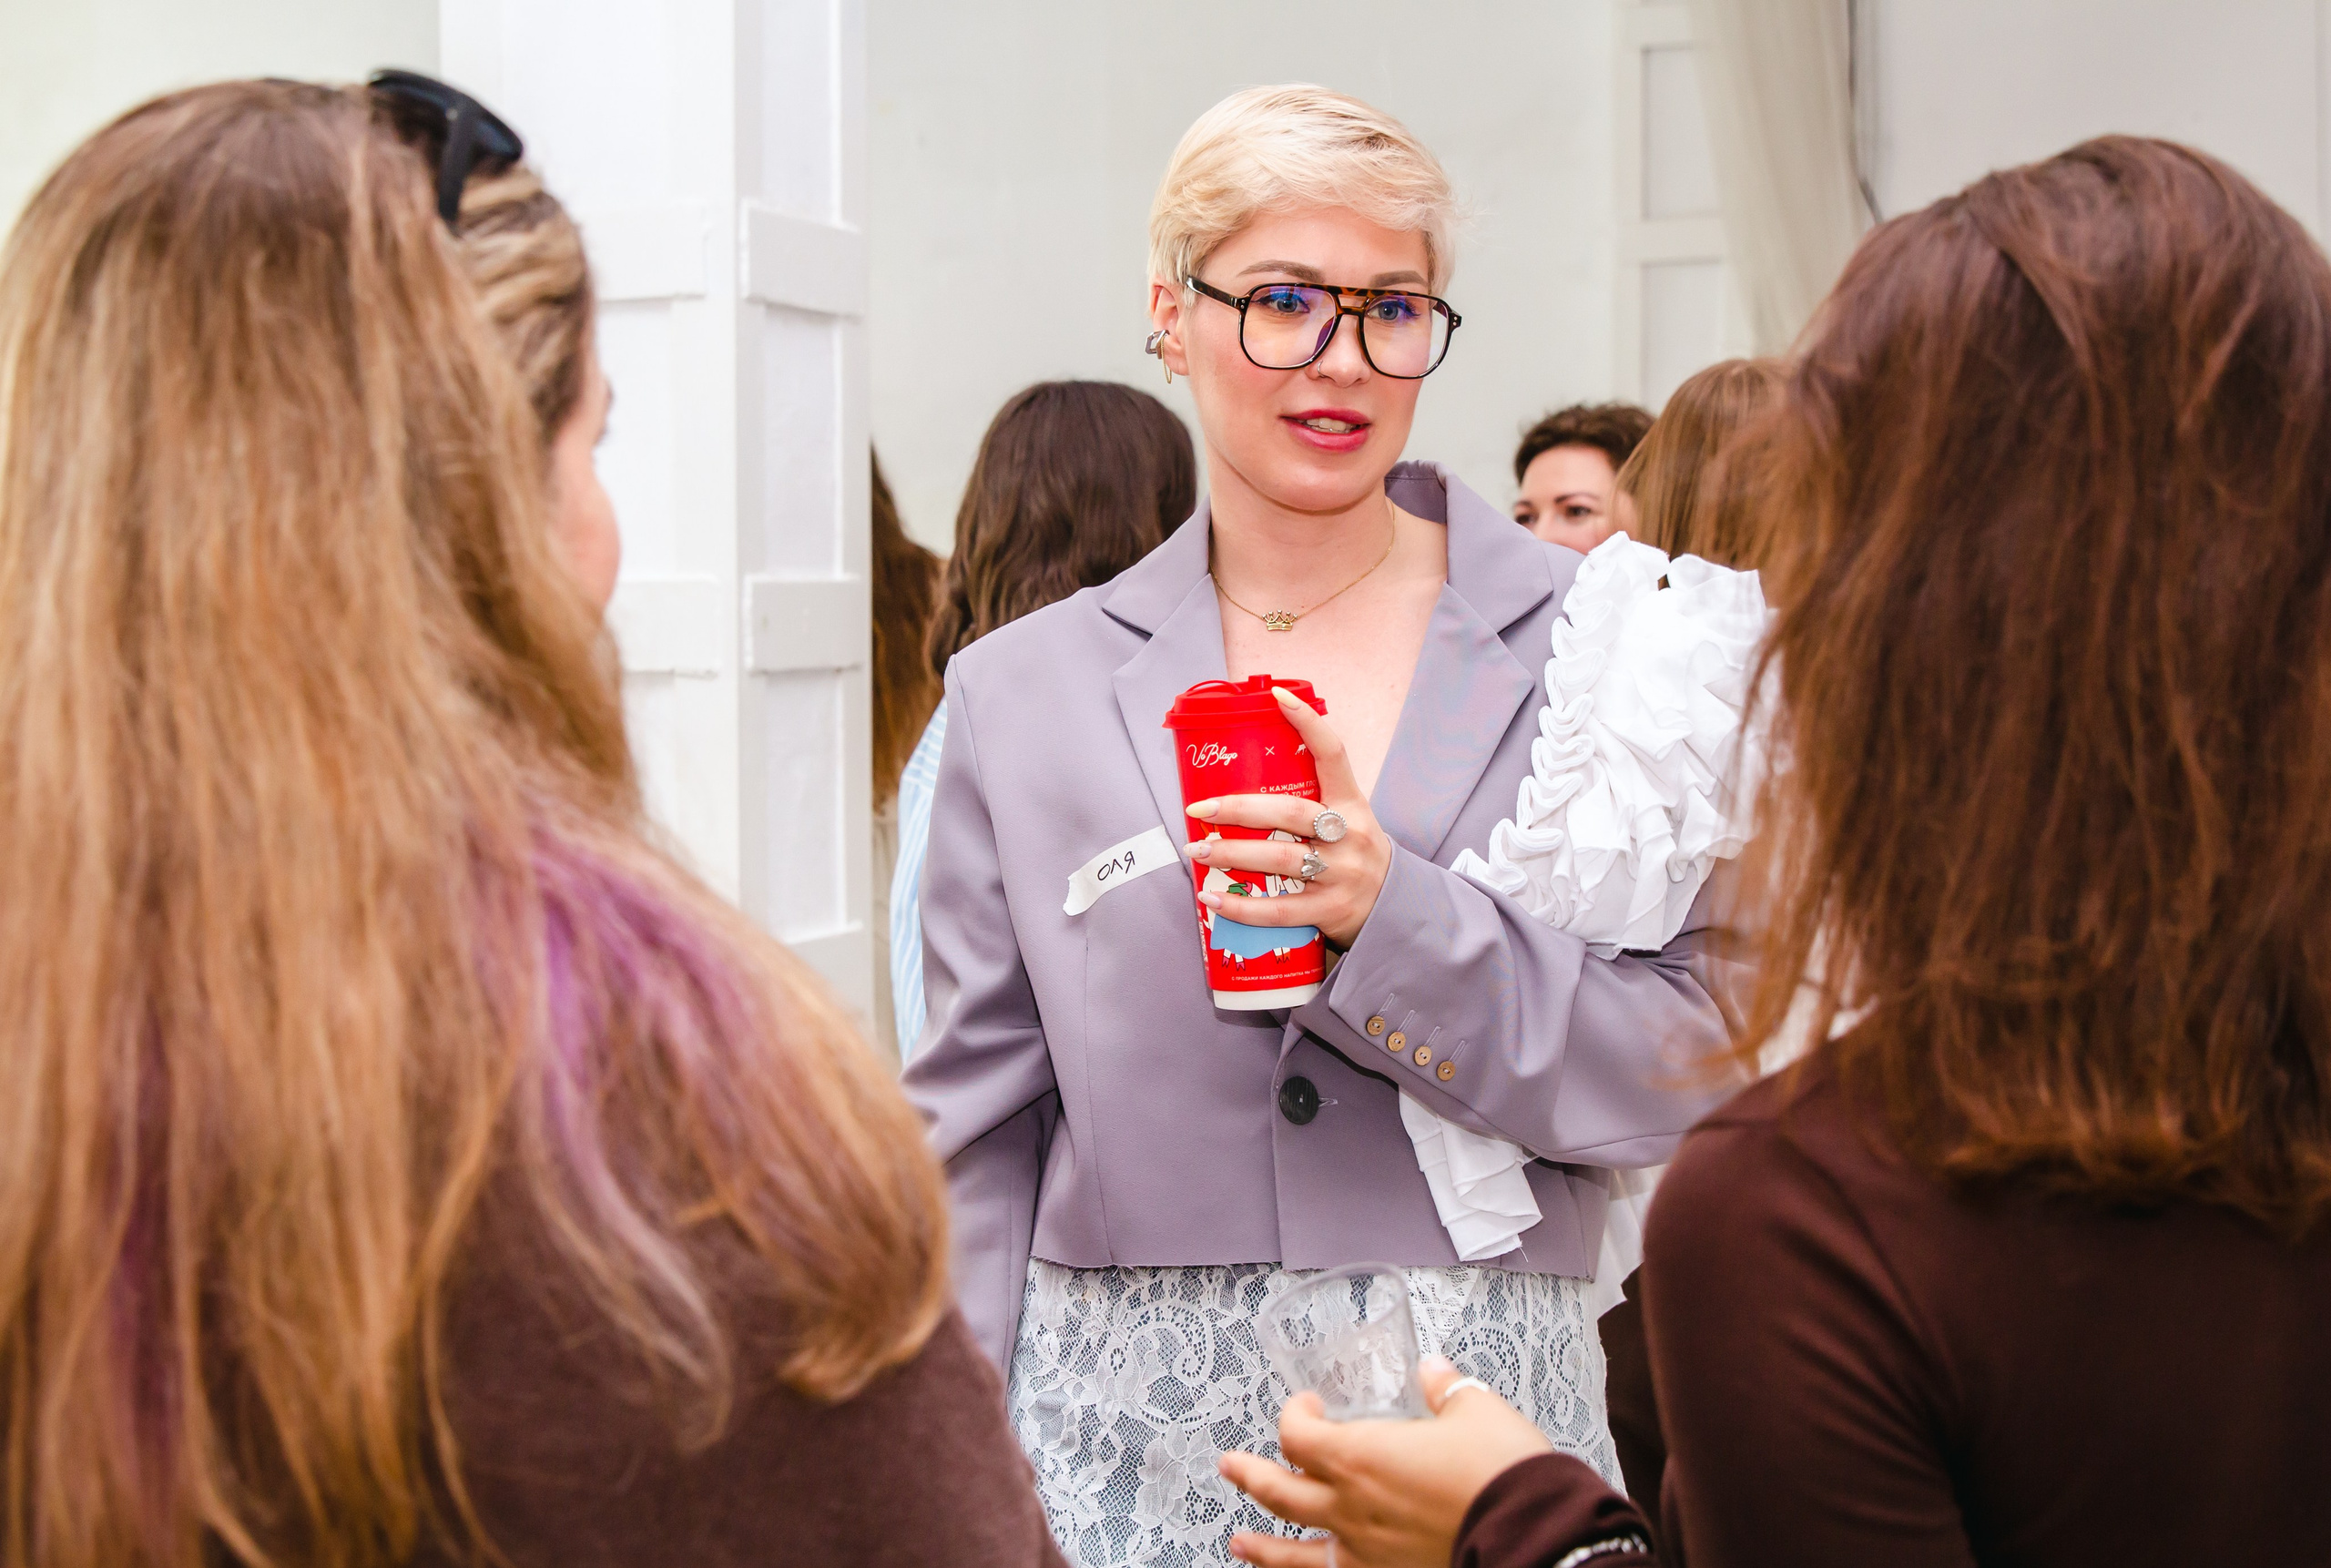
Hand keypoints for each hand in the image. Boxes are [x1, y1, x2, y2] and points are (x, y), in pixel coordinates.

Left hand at [1186, 687, 1393, 949]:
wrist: (1395, 908)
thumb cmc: (1355, 855)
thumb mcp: (1348, 819)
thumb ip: (1310, 801)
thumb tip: (1244, 781)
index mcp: (1353, 804)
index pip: (1333, 754)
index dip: (1307, 723)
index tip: (1276, 696)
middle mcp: (1349, 836)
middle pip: (1290, 812)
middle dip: (1239, 809)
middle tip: (1200, 809)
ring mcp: (1341, 874)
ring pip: (1279, 859)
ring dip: (1231, 855)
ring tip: (1196, 850)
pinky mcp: (1330, 910)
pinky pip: (1279, 910)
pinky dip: (1241, 907)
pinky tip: (1212, 898)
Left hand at [1217, 1358, 1557, 1567]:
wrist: (1531, 1532)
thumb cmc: (1500, 1470)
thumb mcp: (1476, 1410)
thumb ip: (1446, 1389)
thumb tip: (1434, 1372)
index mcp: (1360, 1455)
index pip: (1298, 1435)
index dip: (1294, 1416)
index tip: (1307, 1407)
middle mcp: (1350, 1507)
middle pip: (1280, 1491)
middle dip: (1251, 1476)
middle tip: (1229, 1467)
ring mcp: (1365, 1551)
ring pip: (1294, 1552)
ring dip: (1262, 1547)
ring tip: (1239, 1544)